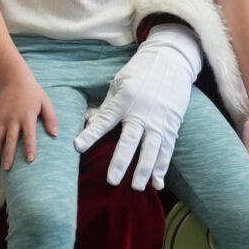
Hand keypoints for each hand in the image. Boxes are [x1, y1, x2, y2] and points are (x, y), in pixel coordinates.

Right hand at [0, 76, 58, 171]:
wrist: (14, 79)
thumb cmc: (33, 92)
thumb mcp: (46, 102)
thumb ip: (51, 118)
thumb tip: (55, 134)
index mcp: (27, 116)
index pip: (29, 135)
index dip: (29, 147)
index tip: (30, 159)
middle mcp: (13, 118)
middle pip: (10, 140)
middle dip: (8, 155)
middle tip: (8, 168)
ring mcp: (2, 118)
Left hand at [75, 26, 198, 190]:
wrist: (171, 61)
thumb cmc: (140, 71)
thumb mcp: (119, 83)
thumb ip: (107, 106)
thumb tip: (91, 123)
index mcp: (124, 100)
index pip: (104, 120)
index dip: (91, 134)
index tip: (77, 147)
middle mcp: (142, 113)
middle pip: (130, 141)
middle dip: (120, 162)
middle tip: (111, 181)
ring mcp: (158, 121)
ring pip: (151, 150)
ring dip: (144, 170)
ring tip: (137, 188)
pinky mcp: (171, 126)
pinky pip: (166, 150)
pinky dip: (162, 167)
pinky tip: (157, 183)